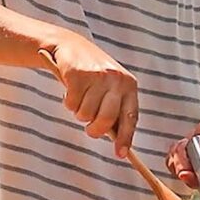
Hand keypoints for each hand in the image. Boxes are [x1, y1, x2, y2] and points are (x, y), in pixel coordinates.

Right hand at [39, 37, 138, 157]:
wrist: (70, 45)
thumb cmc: (92, 74)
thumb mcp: (110, 87)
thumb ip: (114, 108)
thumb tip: (116, 140)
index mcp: (129, 85)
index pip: (130, 117)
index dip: (125, 138)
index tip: (120, 154)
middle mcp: (117, 80)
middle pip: (106, 120)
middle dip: (94, 130)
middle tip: (89, 128)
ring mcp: (97, 76)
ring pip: (85, 114)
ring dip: (79, 111)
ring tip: (80, 97)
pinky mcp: (78, 74)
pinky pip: (71, 104)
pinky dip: (68, 102)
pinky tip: (71, 89)